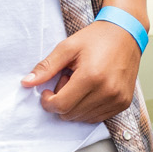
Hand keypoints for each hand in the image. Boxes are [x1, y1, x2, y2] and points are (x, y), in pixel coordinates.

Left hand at [25, 18, 140, 121]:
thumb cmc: (97, 38)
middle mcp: (107, 91)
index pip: (61, 106)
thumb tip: (26, 83)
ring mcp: (117, 99)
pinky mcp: (123, 103)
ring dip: (75, 105)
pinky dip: (87, 108)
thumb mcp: (67, 47)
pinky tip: (90, 90)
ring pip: (83, 118)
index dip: (48, 102)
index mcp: (91, 76)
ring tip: (81, 84)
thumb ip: (46, 67)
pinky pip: (97, 118)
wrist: (126, 33)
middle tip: (67, 80)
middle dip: (62, 101)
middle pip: (70, 114)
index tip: (46, 91)